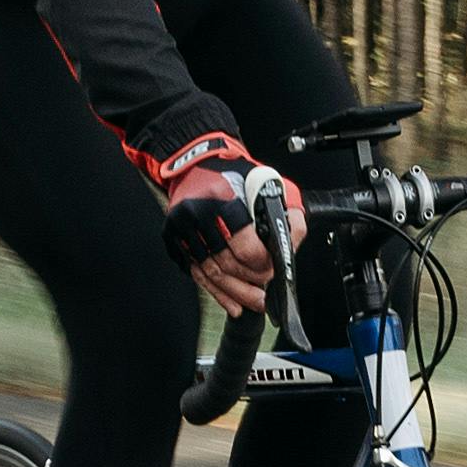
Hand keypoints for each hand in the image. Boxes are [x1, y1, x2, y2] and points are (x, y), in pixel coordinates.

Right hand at [146, 132, 297, 314]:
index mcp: (223, 199)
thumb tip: (292, 244)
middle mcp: (198, 215)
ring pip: (210, 274)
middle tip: (265, 291)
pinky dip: (215, 292)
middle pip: (227, 264)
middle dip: (250, 283)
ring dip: (234, 293)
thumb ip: (286, 213)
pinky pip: (195, 273)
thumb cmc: (233, 174)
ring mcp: (181, 229)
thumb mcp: (267, 184)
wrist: (195, 163)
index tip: (271, 271)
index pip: (245, 247)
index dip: (262, 265)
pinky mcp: (173, 239)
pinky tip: (231, 302)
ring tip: (252, 303)